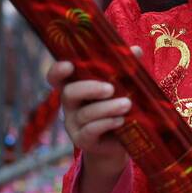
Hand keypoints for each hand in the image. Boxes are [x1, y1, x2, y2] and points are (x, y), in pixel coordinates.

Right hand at [46, 52, 141, 171]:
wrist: (118, 142)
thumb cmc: (116, 106)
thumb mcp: (122, 86)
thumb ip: (125, 68)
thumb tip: (135, 50)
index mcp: (75, 85)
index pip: (56, 77)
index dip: (58, 70)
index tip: (69, 65)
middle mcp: (70, 104)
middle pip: (69, 93)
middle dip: (89, 88)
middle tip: (110, 88)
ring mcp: (74, 123)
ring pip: (85, 113)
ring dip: (107, 108)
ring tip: (127, 104)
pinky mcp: (82, 140)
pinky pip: (90, 130)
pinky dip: (106, 123)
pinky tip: (120, 120)